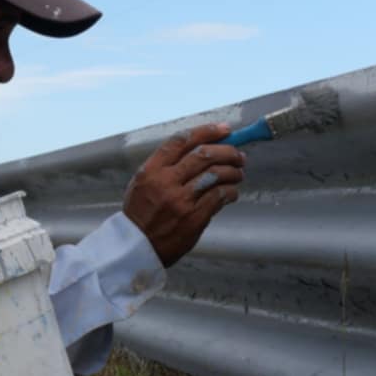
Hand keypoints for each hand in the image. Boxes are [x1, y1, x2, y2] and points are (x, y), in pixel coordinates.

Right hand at [122, 123, 245, 266]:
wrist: (137, 246)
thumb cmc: (141, 214)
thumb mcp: (142, 183)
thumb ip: (166, 166)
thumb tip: (202, 150)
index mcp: (151, 170)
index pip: (182, 141)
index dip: (207, 131)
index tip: (224, 129)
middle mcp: (165, 182)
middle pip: (204, 154)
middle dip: (228, 151)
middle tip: (238, 155)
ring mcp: (180, 200)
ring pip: (216, 174)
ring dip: (233, 171)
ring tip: (238, 173)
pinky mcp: (193, 218)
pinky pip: (219, 196)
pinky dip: (230, 191)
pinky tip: (231, 192)